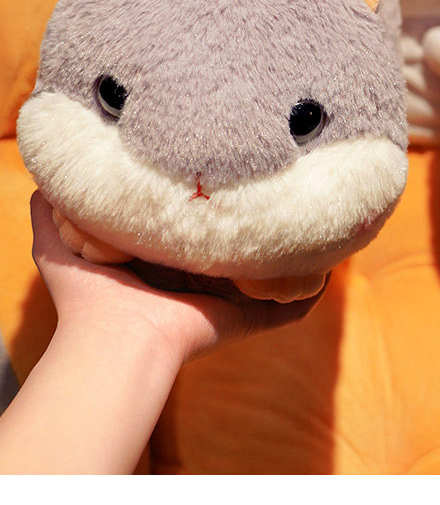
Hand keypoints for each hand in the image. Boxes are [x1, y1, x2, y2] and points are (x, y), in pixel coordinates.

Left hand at [30, 191, 324, 366]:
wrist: (116, 339)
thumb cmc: (89, 293)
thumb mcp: (58, 242)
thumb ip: (52, 209)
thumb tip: (46, 176)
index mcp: (161, 258)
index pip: (186, 225)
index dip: (199, 201)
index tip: (218, 168)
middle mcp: (194, 279)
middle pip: (228, 247)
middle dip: (245, 221)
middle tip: (269, 182)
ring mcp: (223, 300)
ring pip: (259, 273)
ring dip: (280, 254)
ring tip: (306, 216)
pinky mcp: (244, 317)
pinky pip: (282, 308)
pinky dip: (304, 294)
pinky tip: (324, 270)